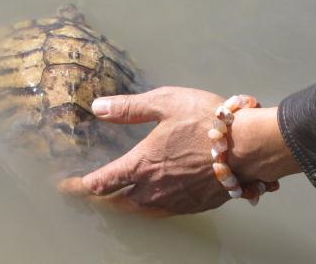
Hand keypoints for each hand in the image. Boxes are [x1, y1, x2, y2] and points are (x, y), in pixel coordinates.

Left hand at [81, 87, 229, 213]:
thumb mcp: (164, 103)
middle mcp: (154, 188)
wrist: (247, 145)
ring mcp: (174, 201)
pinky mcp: (193, 206)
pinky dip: (149, 208)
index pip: (103, 181)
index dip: (81, 186)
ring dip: (124, 205)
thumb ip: (128, 108)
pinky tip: (152, 201)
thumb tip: (98, 108)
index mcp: (142, 164)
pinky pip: (163, 212)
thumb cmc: (205, 120)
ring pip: (140, 210)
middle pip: (118, 201)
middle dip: (101, 199)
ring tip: (117, 199)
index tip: (68, 186)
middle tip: (91, 194)